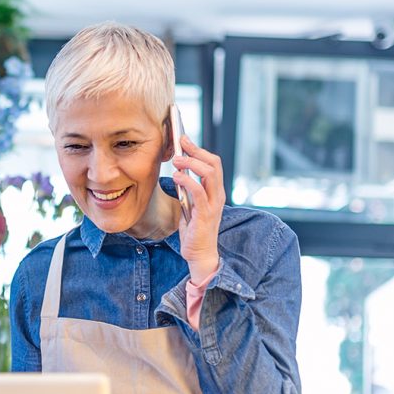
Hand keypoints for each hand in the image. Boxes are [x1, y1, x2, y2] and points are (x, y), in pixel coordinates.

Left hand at [173, 136, 223, 281]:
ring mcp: (214, 204)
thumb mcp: (190, 206)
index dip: (199, 149)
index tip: (184, 140)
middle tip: (180, 144)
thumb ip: (187, 191)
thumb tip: (178, 173)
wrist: (200, 254)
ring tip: (176, 161)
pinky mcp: (206, 214)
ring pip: (209, 174)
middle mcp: (218, 195)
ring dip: (191, 163)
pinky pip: (199, 192)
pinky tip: (176, 177)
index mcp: (215, 192)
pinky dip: (187, 181)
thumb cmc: (194, 231)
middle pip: (214, 164)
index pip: (213, 163)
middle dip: (196, 150)